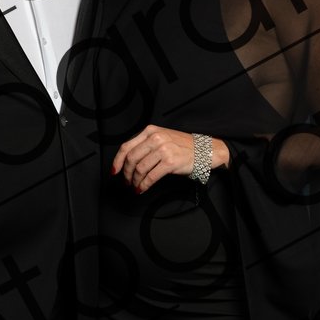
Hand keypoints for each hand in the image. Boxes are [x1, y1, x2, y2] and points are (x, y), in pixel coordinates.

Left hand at [112, 124, 229, 193]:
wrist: (204, 150)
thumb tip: (127, 162)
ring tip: (135, 186)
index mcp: (150, 131)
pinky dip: (143, 185)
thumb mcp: (162, 138)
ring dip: (135, 181)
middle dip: (126, 173)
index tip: (114, 171)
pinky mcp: (170, 162)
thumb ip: (145, 145)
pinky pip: (150, 176)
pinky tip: (142, 189)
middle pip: (131, 158)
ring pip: (140, 168)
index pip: (126, 146)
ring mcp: (163, 149)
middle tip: (127, 182)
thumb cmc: (182, 146)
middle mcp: (155, 138)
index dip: (117, 161)